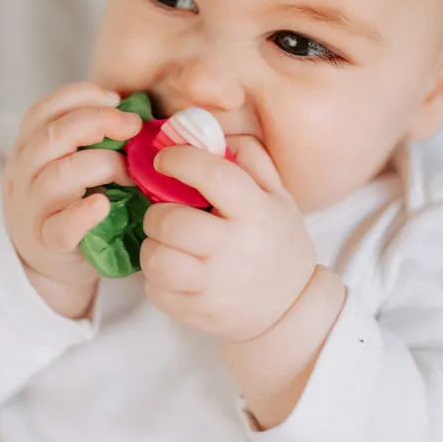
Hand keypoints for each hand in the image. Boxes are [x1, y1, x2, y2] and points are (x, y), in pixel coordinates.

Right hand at [2, 82, 141, 318]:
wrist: (46, 262)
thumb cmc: (67, 203)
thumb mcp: (65, 163)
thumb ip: (87, 138)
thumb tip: (136, 110)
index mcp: (28, 148)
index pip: (44, 109)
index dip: (81, 96)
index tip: (116, 99)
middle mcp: (23, 173)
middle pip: (52, 135)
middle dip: (98, 121)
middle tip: (133, 126)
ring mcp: (32, 208)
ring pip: (59, 175)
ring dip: (103, 165)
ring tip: (130, 173)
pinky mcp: (48, 242)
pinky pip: (63, 226)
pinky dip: (84, 213)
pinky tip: (104, 205)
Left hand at [140, 135, 317, 342]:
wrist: (289, 310)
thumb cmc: (276, 244)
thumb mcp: (278, 198)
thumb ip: (251, 160)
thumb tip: (210, 130)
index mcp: (256, 212)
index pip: (211, 174)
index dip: (180, 159)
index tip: (165, 159)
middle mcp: (235, 249)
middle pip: (170, 221)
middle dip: (157, 212)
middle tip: (165, 213)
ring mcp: (214, 285)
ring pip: (155, 257)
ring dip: (153, 246)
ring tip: (168, 244)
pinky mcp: (195, 312)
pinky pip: (154, 287)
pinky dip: (157, 277)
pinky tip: (176, 270)